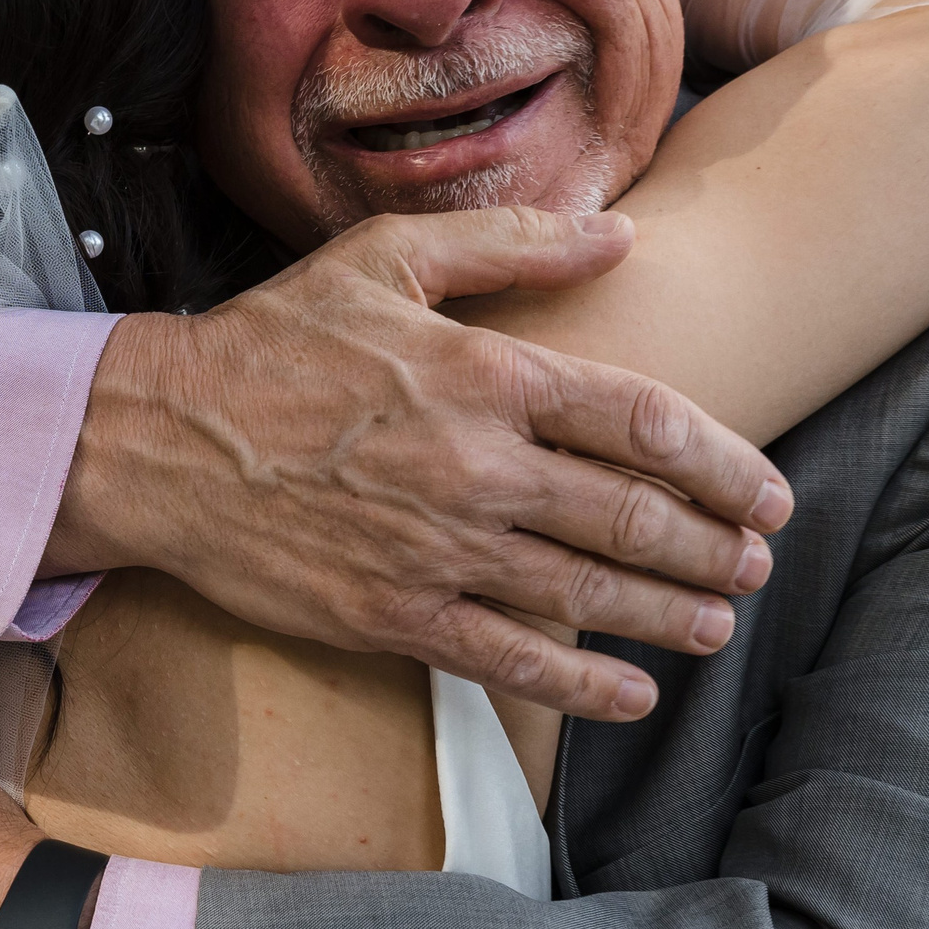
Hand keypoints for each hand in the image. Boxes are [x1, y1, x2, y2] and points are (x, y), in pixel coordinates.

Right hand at [46, 207, 792, 722]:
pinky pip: (512, 661)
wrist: (161, 440)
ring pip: (589, 594)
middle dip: (715, 548)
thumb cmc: (275, 340)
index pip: (646, 421)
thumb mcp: (388, 257)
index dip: (726, 463)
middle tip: (759, 565)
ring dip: (671, 615)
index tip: (767, 491)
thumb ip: (515, 242)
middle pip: (636, 517)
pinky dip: (583, 685)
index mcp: (488, 374)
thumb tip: (624, 232)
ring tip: (720, 623)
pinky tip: (632, 696)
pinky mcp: (397, 615)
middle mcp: (480, 467)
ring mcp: (441, 549)